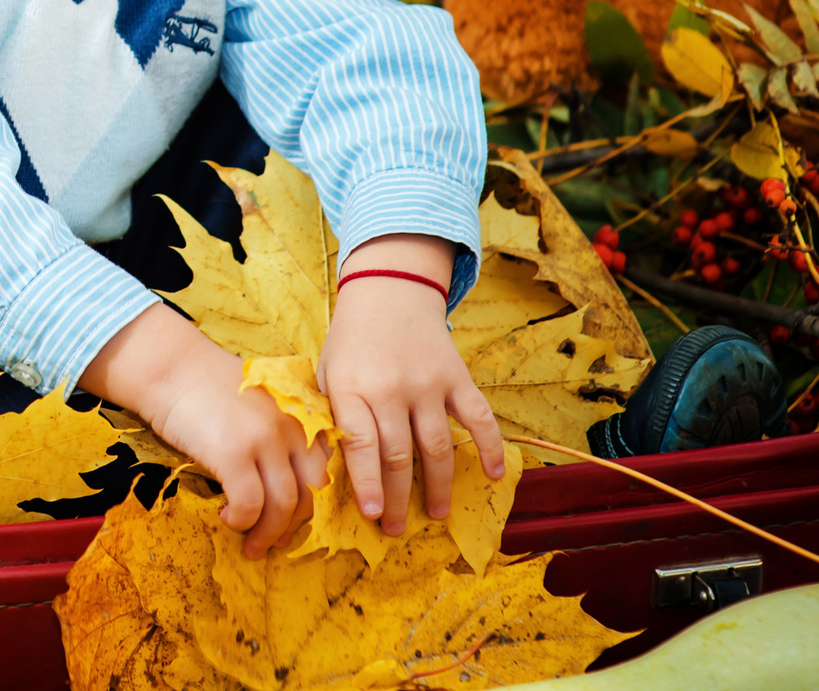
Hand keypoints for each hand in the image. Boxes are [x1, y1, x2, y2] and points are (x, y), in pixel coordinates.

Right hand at [82, 306, 328, 556]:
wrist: (170, 367)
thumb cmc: (208, 388)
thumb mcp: (261, 405)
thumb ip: (280, 434)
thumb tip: (283, 489)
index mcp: (301, 415)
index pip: (324, 469)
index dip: (312, 502)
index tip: (295, 520)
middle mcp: (291, 426)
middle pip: (310, 492)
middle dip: (294, 526)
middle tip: (276, 542)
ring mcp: (264, 439)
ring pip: (284, 505)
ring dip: (269, 533)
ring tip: (252, 545)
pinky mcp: (233, 453)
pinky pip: (250, 504)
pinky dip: (242, 520)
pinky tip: (229, 518)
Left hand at [318, 234, 505, 535]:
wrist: (389, 290)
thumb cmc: (352, 341)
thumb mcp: (328, 372)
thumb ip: (328, 415)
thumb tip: (323, 467)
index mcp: (352, 388)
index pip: (360, 445)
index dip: (366, 483)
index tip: (370, 515)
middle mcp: (390, 388)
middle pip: (398, 455)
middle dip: (397, 498)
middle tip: (396, 528)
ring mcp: (427, 383)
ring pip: (436, 446)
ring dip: (438, 486)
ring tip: (435, 513)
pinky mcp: (456, 377)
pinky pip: (478, 417)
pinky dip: (490, 447)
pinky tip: (494, 474)